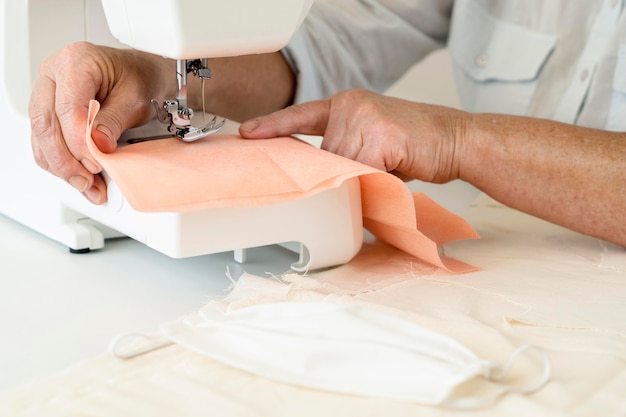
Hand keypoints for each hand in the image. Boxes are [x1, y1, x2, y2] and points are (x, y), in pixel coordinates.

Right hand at [28, 42, 169, 203]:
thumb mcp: (135, 98)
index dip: (78, 142)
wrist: (142, 75)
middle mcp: (53, 75)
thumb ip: (114, 121)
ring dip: (62, 167)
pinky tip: (80, 177)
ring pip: (40, 136)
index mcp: (75, 62)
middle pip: (45, 124)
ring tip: (88, 185)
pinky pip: (44, 141)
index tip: (95, 163)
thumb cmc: (139, 78)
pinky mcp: (48, 111)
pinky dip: (61, 163)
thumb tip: (98, 146)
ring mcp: (46, 93)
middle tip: (88, 181)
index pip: (66, 108)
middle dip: (66, 160)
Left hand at [240, 89, 469, 182]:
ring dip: (363, 177)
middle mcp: (351, 105)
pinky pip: (363, 172)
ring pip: (343, 166)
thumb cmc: (414, 144)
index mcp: (346, 104)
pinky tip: (398, 166)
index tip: (248, 132)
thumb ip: (345, 152)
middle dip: (343, 172)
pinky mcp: (380, 135)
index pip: (302, 115)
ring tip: (392, 164)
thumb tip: (323, 180)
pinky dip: (377, 179)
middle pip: (325, 155)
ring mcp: (365, 118)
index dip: (273, 125)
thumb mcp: (372, 141)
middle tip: (376, 168)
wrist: (455, 139)